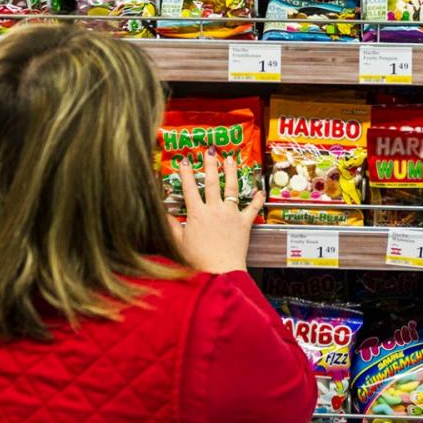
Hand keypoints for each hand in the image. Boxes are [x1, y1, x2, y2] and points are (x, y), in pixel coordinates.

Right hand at [172, 151, 263, 273]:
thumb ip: (171, 225)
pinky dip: (257, 199)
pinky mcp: (244, 223)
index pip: (189, 188)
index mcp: (197, 213)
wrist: (220, 271)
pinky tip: (260, 190)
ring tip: (230, 159)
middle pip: (211, 182)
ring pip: (231, 188)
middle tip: (209, 151)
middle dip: (210, 164)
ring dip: (231, 172)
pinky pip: (252, 208)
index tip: (184, 161)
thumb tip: (162, 212)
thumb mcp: (178, 242)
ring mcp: (231, 214)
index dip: (185, 173)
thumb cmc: (198, 260)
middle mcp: (214, 209)